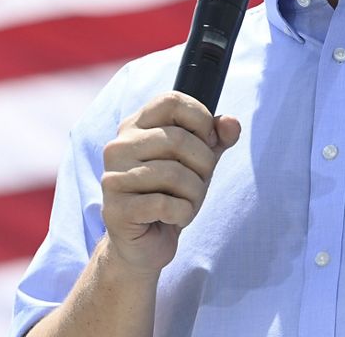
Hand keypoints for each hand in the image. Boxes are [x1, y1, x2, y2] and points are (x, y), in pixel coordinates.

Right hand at [100, 92, 240, 275]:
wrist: (145, 242)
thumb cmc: (171, 194)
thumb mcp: (199, 161)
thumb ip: (217, 138)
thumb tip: (231, 123)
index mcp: (134, 126)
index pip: (172, 101)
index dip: (201, 119)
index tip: (207, 142)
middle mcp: (118, 147)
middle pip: (180, 140)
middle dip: (204, 165)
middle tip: (199, 183)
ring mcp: (113, 178)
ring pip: (175, 174)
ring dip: (195, 194)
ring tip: (186, 203)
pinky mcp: (116, 210)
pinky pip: (167, 205)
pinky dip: (183, 213)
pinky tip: (175, 218)